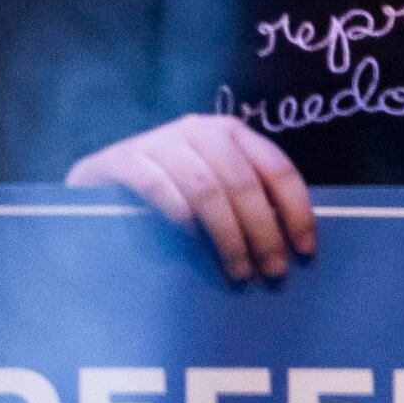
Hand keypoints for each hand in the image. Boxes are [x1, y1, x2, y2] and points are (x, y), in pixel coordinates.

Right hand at [68, 112, 316, 283]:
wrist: (98, 180)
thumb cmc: (168, 187)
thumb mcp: (212, 185)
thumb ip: (245, 201)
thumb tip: (289, 245)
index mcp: (231, 132)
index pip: (277, 167)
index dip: (296, 210)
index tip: (305, 250)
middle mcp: (200, 130)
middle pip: (243, 183)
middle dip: (263, 231)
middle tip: (272, 271)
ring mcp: (161, 142)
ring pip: (207, 189)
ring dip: (228, 236)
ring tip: (238, 272)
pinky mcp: (125, 160)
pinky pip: (160, 189)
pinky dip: (182, 218)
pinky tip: (194, 245)